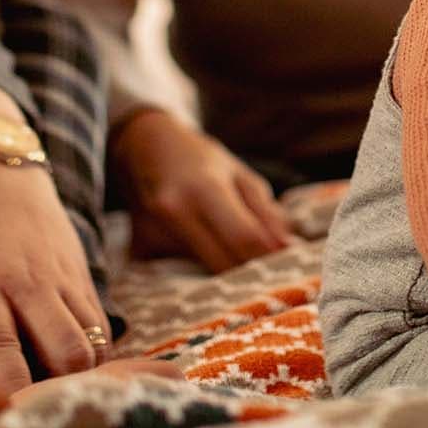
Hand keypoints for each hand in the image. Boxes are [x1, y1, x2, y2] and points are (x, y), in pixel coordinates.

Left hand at [0, 156, 107, 398]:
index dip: (5, 391)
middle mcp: (26, 282)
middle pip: (63, 350)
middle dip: (54, 391)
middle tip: (31, 418)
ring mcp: (60, 278)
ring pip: (91, 341)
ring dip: (77, 377)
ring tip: (53, 401)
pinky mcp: (83, 274)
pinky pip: (102, 326)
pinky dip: (94, 355)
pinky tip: (72, 376)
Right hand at [113, 108, 292, 272]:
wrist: (143, 152)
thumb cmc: (201, 162)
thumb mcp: (241, 176)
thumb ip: (267, 214)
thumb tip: (287, 251)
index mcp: (204, 188)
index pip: (244, 237)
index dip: (270, 256)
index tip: (288, 264)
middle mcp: (174, 212)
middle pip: (224, 265)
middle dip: (250, 272)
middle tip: (268, 270)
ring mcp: (152, 234)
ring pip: (203, 275)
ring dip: (224, 273)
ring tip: (231, 256)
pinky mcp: (140, 251)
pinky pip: (180, 275)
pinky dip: (196, 273)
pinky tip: (200, 255)